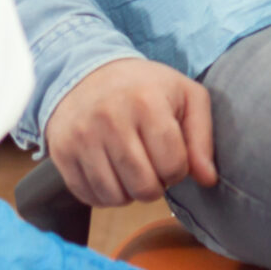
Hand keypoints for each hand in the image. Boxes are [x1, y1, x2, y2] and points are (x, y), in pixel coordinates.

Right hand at [47, 59, 218, 206]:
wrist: (86, 71)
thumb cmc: (144, 87)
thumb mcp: (185, 96)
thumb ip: (202, 137)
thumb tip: (208, 180)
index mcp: (147, 102)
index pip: (173, 165)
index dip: (178, 170)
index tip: (171, 155)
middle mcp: (111, 119)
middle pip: (145, 187)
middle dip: (156, 184)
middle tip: (151, 165)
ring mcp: (82, 137)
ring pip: (116, 198)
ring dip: (129, 192)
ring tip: (131, 168)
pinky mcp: (61, 153)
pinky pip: (89, 197)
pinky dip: (104, 194)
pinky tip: (110, 171)